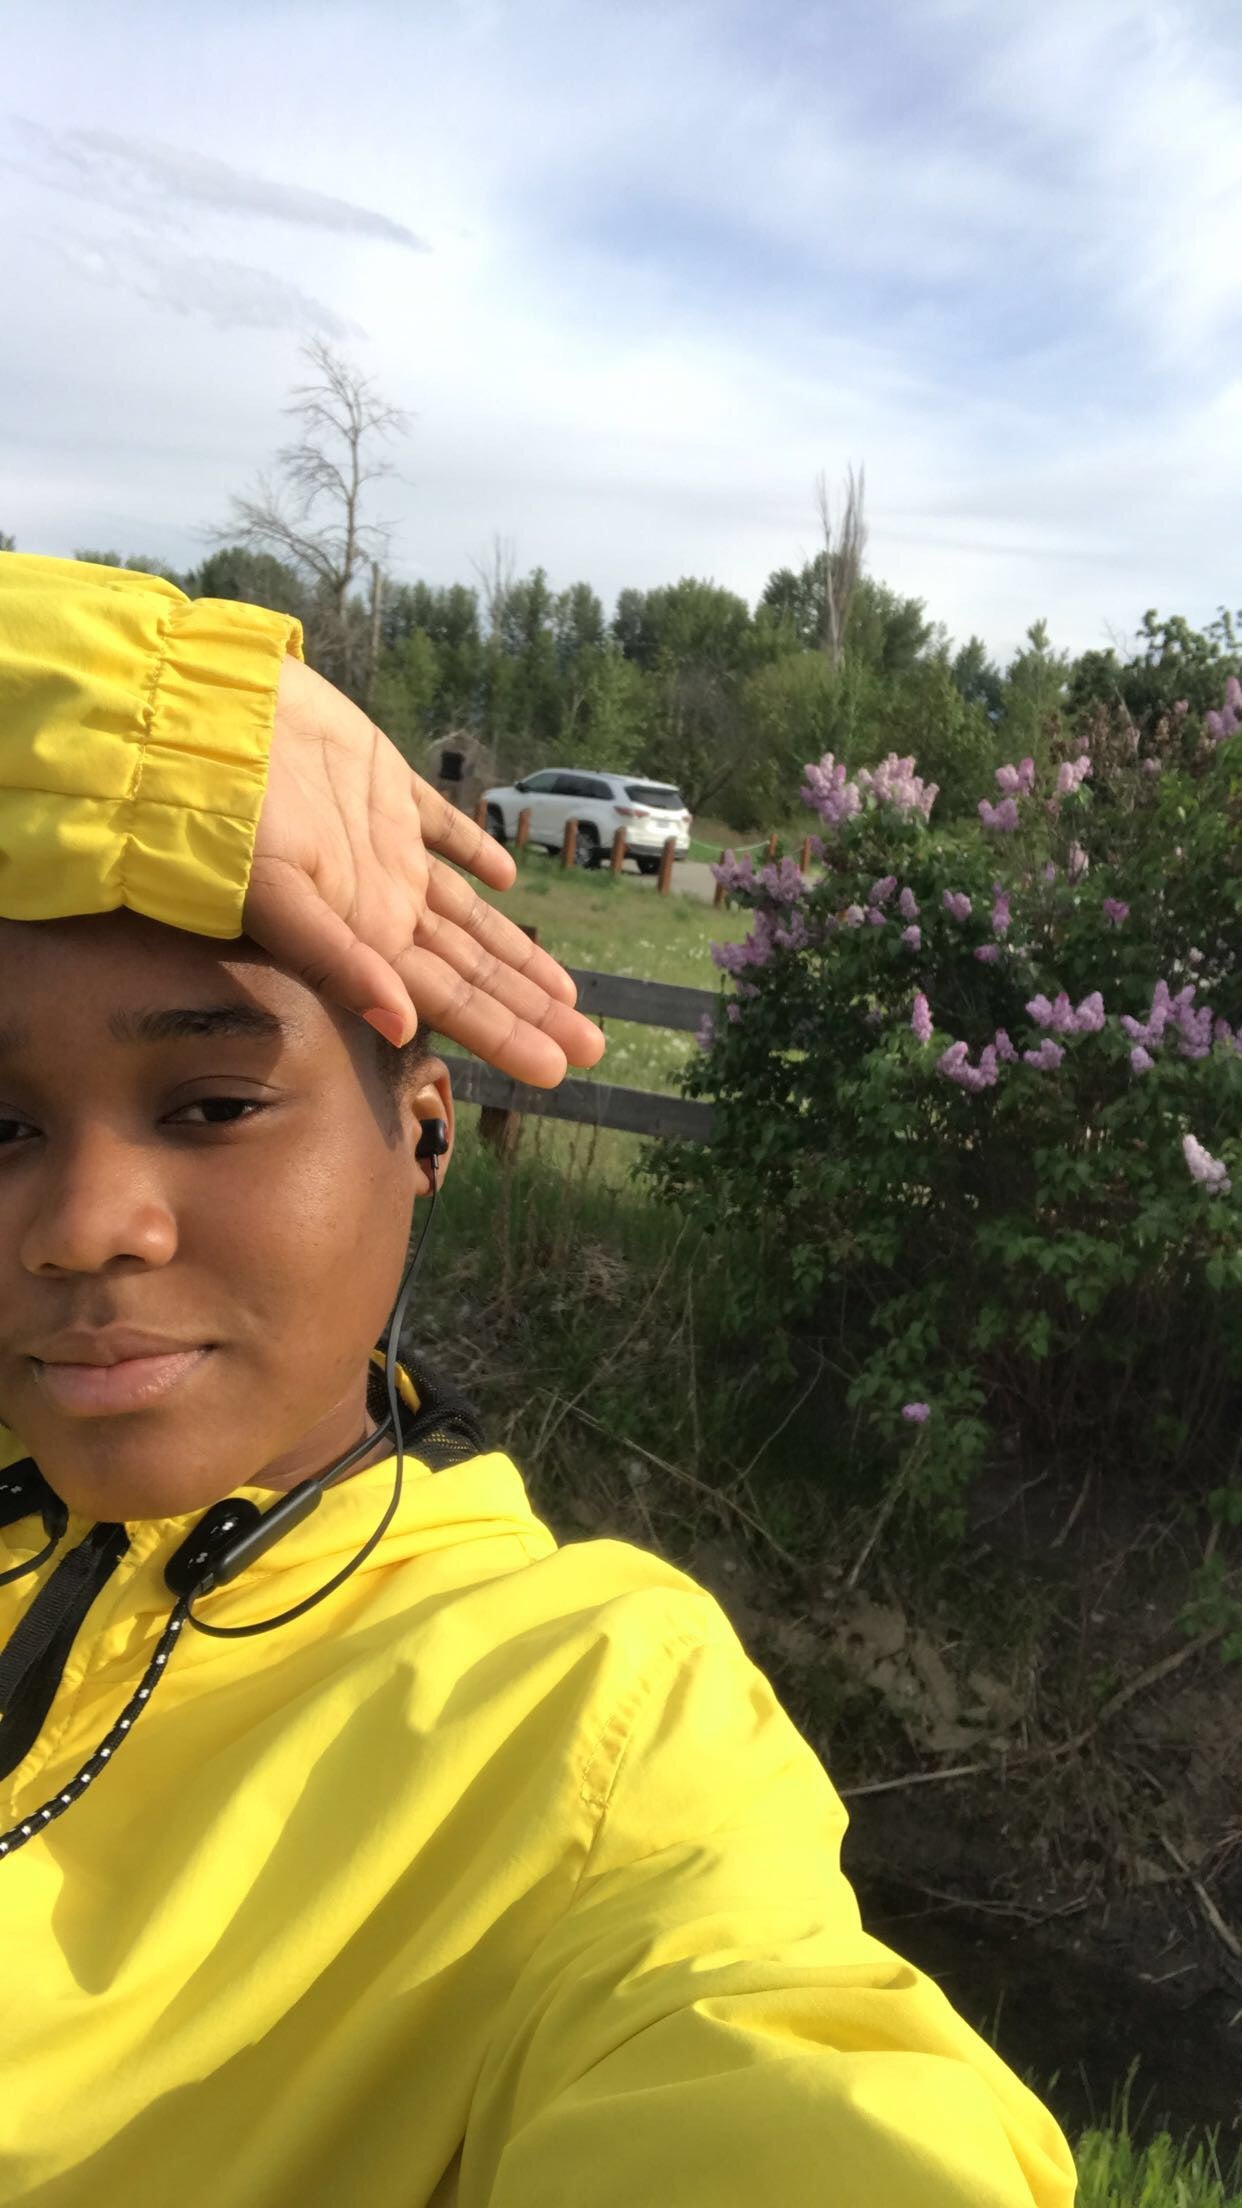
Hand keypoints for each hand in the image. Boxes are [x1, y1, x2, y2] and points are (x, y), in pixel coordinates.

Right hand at [244, 658, 604, 1085]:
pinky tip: (507, 883)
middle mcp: (382, 902)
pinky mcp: (383, 788)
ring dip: (517, 953)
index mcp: (366, 936)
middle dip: (531, 1009)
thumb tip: (403, 1028)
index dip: (506, 1034)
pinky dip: (477, 853)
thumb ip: (340, 962)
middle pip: (473, 968)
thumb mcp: (281, 899)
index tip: (560, 1071)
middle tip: (592, 1046)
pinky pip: (443, 828)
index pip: (452, 1000)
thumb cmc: (228, 823)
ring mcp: (387, 848)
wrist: (201, 726)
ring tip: (565, 993)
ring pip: (470, 916)